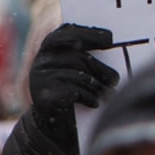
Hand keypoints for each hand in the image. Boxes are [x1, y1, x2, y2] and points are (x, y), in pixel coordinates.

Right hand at [28, 23, 117, 151]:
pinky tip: (95, 103)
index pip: (65, 32)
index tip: (110, 39)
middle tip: (115, 80)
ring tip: (107, 94)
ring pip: (80, 75)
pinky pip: (75, 92)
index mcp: (48, 49)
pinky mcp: (43, 95)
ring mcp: (40, 77)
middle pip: (79, 57)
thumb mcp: (74, 70)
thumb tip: (111, 44)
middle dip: (101, 69)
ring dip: (98, 87)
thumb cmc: (69, 90)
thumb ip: (84, 56)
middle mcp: (41, 60)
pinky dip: (89, 98)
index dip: (88, 33)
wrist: (49, 122)